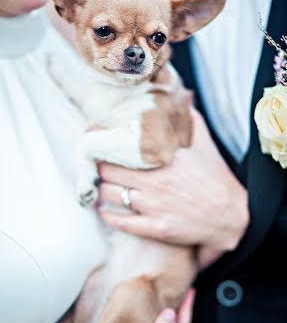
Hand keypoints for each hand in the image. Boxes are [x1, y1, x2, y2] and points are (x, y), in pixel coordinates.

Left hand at [98, 108, 248, 266]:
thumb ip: (185, 116)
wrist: (230, 215)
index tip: (93, 138)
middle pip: (108, 170)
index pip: (118, 146)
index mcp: (163, 157)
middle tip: (94, 161)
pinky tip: (102, 209)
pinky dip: (106, 215)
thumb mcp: (202, 140)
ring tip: (98, 183)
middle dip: (98, 164)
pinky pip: (120, 222)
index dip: (100, 142)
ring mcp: (153, 207)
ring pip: (109, 195)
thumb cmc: (215, 175)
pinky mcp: (155, 228)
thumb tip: (178, 94)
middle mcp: (154, 181)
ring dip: (100, 188)